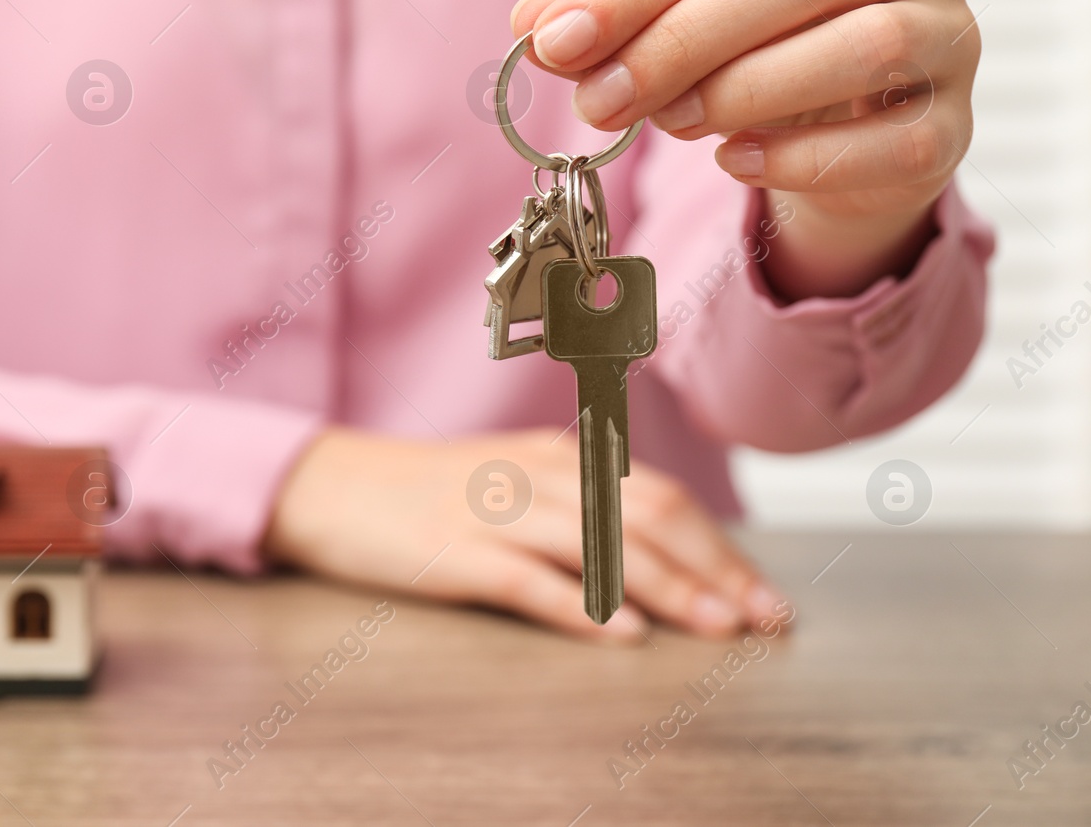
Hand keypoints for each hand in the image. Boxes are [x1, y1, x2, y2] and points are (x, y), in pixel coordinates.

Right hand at [262, 427, 789, 643]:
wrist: (327, 485)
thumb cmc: (422, 493)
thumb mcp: (507, 481)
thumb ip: (575, 505)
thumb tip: (658, 552)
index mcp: (553, 457)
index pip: (660, 497)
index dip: (720, 547)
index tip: (763, 594)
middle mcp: (534, 476)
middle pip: (646, 517)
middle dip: (714, 570)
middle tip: (763, 619)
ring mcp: (493, 512)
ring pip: (602, 546)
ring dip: (670, 589)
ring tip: (717, 629)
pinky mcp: (454, 552)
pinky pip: (531, 581)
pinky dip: (584, 609)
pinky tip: (624, 634)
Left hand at [511, 0, 976, 299]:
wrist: (853, 131)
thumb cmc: (766, 48)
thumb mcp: (687, 16)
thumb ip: (617, 16)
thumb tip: (531, 24)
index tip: (557, 41)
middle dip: (677, 43)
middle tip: (598, 101)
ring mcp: (951, 35)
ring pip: (857, 49)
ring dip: (741, 92)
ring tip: (671, 123)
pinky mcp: (955, 127)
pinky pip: (886, 143)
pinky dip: (798, 158)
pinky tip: (735, 161)